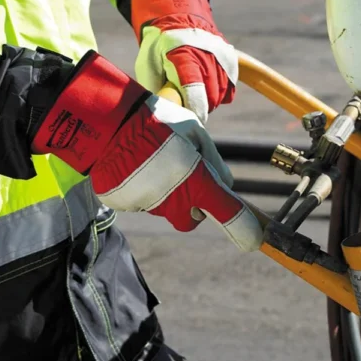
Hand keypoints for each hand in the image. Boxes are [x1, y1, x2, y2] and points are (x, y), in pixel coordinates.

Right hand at [30, 52, 262, 251]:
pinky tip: (136, 166)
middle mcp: (174, 201)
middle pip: (193, 219)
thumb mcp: (194, 132)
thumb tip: (225, 182)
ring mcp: (148, 205)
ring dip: (167, 193)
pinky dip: (143, 189)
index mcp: (196, 181)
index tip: (254, 239)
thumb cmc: (156, 121)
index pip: (227, 212)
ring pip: (166, 208)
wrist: (107, 121)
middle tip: (187, 177)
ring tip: (154, 160)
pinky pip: (142, 201)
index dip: (243, 227)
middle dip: (195, 205)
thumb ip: (213, 160)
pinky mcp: (126, 205)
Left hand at [131, 0, 236, 123]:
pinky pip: (229, 89)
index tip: (192, 121)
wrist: (177, 20)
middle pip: (210, 96)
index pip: (194, 88)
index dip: (195, 109)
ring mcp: (221, 57)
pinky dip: (218, 95)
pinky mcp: (230, 60)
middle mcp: (206, 55)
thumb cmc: (158, 48)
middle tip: (185, 108)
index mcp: (183, 55)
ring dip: (208, 102)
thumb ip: (155, 89)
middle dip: (198, 108)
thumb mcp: (147, 65)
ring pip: (220, 94)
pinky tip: (205, 90)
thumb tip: (161, 114)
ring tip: (192, 95)